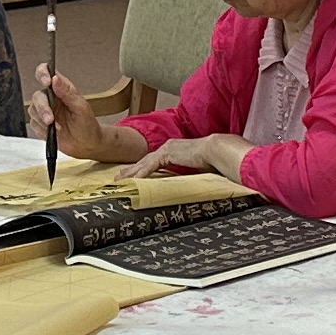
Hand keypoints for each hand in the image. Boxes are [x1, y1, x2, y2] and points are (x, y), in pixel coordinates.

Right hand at [40, 68, 130, 162]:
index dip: (43, 73)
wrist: (87, 144)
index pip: (46, 72)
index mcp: (62, 88)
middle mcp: (51, 97)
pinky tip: (54, 132)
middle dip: (43, 108)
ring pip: (33, 110)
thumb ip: (67, 93)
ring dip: (43, 121)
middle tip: (51, 120)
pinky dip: (42, 129)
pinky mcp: (40, 124)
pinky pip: (33, 124)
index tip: (47, 82)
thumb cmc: (87, 124)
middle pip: (38, 96)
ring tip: (57, 128)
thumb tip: (55, 79)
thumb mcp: (81, 107)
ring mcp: (44, 111)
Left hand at [127, 131, 248, 181]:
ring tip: (120, 181)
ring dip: (131, 172)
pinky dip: (141, 174)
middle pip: (145, 161)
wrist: (217, 151)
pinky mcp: (167, 154)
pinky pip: (151, 166)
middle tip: (119, 178)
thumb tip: (185, 187)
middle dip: (131, 170)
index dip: (142, 168)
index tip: (133, 175)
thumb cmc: (212, 161)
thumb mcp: (194, 169)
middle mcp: (168, 147)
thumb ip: (186, 174)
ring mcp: (167, 149)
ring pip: (144, 163)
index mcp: (175, 150)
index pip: (154, 160)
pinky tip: (133, 180)